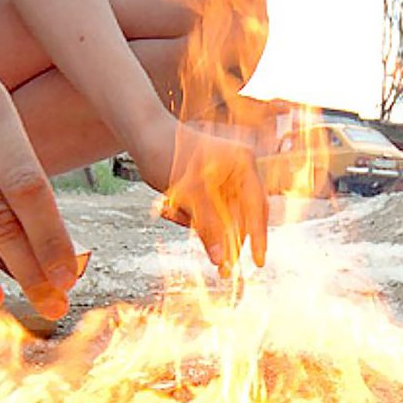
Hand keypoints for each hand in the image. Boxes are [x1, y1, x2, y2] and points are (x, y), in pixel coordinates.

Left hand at [136, 120, 268, 270]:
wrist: (143, 134)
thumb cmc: (167, 154)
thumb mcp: (189, 194)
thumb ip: (207, 226)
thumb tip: (221, 258)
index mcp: (242, 163)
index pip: (257, 207)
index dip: (258, 236)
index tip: (259, 261)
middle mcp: (239, 170)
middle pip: (243, 216)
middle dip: (227, 239)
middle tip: (221, 268)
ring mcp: (225, 178)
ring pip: (223, 218)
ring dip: (200, 225)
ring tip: (171, 211)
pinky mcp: (210, 186)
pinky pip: (208, 214)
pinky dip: (191, 218)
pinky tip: (170, 208)